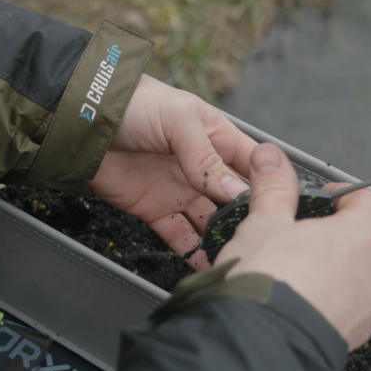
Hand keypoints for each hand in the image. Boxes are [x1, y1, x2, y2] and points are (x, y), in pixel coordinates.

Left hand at [88, 74, 255, 268]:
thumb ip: (205, 156)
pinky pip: (179, 236)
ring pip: (211, 222)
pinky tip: (210, 265)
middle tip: (264, 242)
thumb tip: (236, 191)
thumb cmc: (135, 105)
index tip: (285, 209)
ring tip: (240, 257)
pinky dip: (193, 252)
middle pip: (235, 200)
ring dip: (224, 239)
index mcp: (216, 138)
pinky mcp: (154, 209)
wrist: (85, 123)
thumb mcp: (177, 119)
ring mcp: (179, 191)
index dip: (270, 185)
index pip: (253, 165)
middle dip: (249, 219)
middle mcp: (202, 168)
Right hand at [219, 143, 370, 349]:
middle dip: (331, 235)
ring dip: (330, 270)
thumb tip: (271, 158)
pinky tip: (292, 301)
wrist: (258, 345)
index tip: (315, 199)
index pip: (368, 202)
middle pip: (363, 241)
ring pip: (355, 278)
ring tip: (289, 273)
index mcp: (359, 239)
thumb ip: (273, 188)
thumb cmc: (266, 282)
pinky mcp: (352, 339)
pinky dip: (324, 301)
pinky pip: (344, 309)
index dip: (340, 195)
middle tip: (293, 236)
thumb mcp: (262, 224)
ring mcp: (367, 311)